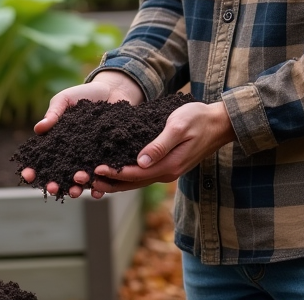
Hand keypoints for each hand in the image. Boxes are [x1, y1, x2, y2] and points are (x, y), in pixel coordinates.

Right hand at [18, 70, 144, 198]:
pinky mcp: (106, 159)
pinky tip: (97, 191)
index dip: (33, 169)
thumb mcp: (65, 100)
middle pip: (59, 174)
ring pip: (79, 179)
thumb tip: (38, 128)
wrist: (113, 91)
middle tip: (52, 188)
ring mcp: (87, 158)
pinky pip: (101, 176)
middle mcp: (70, 154)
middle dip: (54, 184)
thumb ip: (54, 113)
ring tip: (75, 191)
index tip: (28, 176)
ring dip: (75, 187)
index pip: (41, 159)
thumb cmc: (84, 95)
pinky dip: (99, 186)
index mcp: (56, 142)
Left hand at [85, 100, 235, 199]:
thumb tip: (141, 161)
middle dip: (108, 183)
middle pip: (132, 183)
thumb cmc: (198, 119)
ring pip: (136, 182)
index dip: (114, 172)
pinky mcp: (166, 165)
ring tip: (92, 181)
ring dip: (114, 182)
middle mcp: (166, 173)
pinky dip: (125, 175)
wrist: (218, 124)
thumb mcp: (179, 127)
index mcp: (169, 165)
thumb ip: (160, 144)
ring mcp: (167, 171)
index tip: (95, 169)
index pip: (135, 174)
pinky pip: (142, 175)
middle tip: (85, 181)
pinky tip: (113, 171)